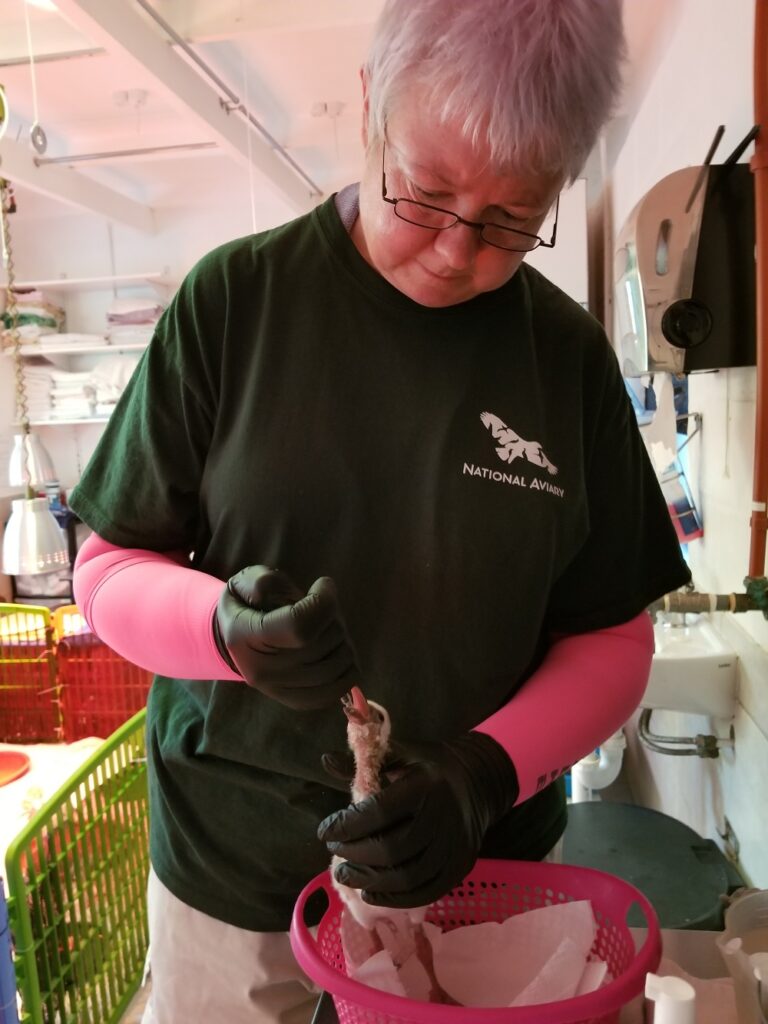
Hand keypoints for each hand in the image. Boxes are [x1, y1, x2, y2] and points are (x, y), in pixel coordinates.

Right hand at [213, 565, 356, 709]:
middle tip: (324, 609)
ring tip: (328, 630)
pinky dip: (347, 672)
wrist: (237, 642)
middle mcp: (261, 670)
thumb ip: (261, 581)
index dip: (323, 602)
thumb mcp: (245, 582)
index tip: (323, 585)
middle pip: (322, 644)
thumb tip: (275, 594)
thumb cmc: (248, 606)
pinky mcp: (294, 701)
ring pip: (335, 667)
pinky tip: (339, 653)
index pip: (299, 626)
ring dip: (343, 643)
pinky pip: (334, 692)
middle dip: (333, 618)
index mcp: (245, 636)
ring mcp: (278, 690)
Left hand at [317, 732, 518, 906]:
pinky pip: (426, 892)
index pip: (380, 812)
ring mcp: (454, 845)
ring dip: (370, 880)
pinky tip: (372, 891)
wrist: (477, 780)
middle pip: (392, 848)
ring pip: (408, 876)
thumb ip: (364, 762)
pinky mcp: (460, 866)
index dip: (348, 825)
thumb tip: (325, 762)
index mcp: (425, 784)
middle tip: (334, 853)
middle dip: (355, 855)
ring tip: (346, 874)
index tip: (325, 831)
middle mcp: (442, 817)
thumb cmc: (429, 767)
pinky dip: (395, 897)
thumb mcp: (400, 753)